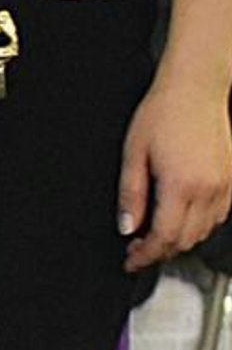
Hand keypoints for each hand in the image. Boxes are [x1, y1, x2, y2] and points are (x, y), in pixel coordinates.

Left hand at [118, 74, 231, 267]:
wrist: (196, 89)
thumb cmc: (163, 114)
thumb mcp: (133, 154)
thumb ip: (130, 195)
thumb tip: (127, 227)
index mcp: (181, 185)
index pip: (164, 237)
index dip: (145, 255)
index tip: (131, 260)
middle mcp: (209, 189)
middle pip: (186, 240)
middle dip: (160, 252)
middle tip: (138, 249)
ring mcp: (225, 185)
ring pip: (205, 231)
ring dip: (180, 240)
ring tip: (156, 234)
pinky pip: (219, 216)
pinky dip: (199, 225)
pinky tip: (181, 217)